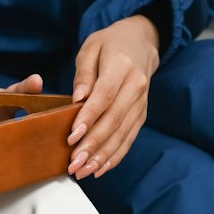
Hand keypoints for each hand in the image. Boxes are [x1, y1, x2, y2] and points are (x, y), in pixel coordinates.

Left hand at [67, 15, 159, 178]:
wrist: (141, 42)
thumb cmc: (109, 44)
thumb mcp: (90, 48)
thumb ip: (84, 74)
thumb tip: (77, 98)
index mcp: (122, 66)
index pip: (104, 96)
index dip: (88, 118)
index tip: (71, 137)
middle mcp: (137, 86)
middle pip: (114, 120)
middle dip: (93, 145)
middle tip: (74, 163)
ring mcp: (142, 102)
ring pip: (123, 133)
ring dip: (103, 156)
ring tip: (83, 171)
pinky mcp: (142, 113)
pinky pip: (130, 138)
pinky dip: (116, 155)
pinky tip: (100, 168)